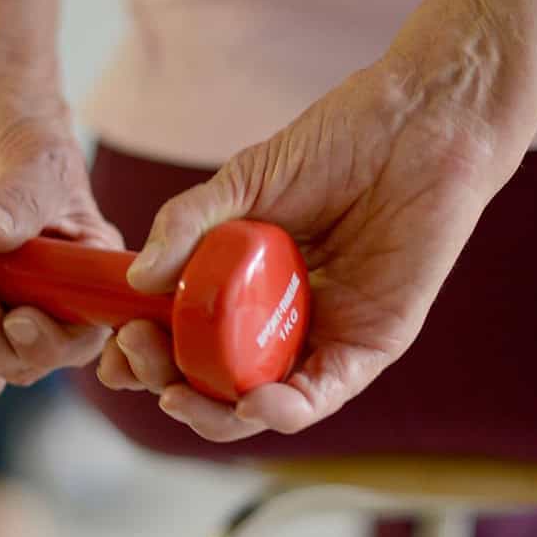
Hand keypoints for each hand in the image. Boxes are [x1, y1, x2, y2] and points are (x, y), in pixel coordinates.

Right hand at [98, 14, 536, 440]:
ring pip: (263, 404)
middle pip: (216, 382)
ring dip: (217, 415)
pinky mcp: (371, 345)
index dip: (146, 356)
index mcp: (246, 286)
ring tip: (181, 397)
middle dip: (170, 386)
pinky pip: (323, 396)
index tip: (114, 349)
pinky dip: (286, 410)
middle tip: (141, 363)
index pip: (187, 340)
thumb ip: (188, 224)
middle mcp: (281, 319)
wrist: (421, 122)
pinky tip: (255, 403)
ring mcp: (324, 335)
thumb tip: (134, 279)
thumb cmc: (339, 142)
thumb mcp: (244, 180)